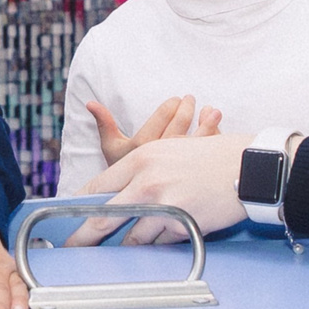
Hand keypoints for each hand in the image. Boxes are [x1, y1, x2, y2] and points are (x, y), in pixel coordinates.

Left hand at [70, 133, 252, 244]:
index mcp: (140, 159)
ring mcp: (165, 206)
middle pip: (103, 218)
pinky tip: (164, 238)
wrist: (249, 166)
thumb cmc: (210, 157)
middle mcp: (147, 182)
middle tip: (71, 250)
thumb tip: (114, 196)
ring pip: (134, 238)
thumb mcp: (168, 151)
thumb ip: (139, 171)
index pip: (97, 187)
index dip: (79, 207)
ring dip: (128, 246)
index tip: (69, 219)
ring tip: (120, 254)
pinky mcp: (183, 226)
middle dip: (83, 238)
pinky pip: (161, 243)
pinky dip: (159, 244)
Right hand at [85, 93, 221, 168]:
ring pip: (196, 143)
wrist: (140, 209)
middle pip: (178, 130)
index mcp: (139, 151)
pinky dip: (214, 139)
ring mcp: (175, 171)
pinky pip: (206, 155)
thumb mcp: (110, 150)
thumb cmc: (125, 177)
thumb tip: (90, 103)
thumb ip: (104, 124)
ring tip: (211, 111)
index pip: (159, 122)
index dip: (168, 108)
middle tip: (190, 99)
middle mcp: (158, 162)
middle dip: (186, 111)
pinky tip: (218, 128)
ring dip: (206, 124)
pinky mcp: (189, 179)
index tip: (175, 100)